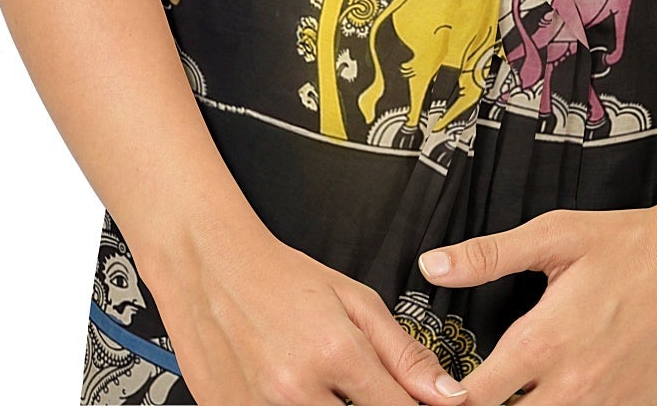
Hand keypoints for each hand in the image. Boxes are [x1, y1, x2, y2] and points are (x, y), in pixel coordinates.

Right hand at [142, 222, 471, 404]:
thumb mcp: (354, 300)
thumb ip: (404, 352)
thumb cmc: (279, 278)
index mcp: (335, 354)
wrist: (209, 265)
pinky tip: (297, 392)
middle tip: (363, 389)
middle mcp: (296, 392)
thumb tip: (447, 395)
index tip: (421, 405)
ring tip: (328, 385)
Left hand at [417, 204, 656, 405]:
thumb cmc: (634, 245)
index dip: (451, 398)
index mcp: (544, 342)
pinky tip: (579, 392)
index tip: (446, 391)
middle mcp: (575, 386)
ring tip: (534, 390)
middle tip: (492, 390)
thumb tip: (434, 265)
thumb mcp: (555, 236)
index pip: (474, 398)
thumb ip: (489, 255)